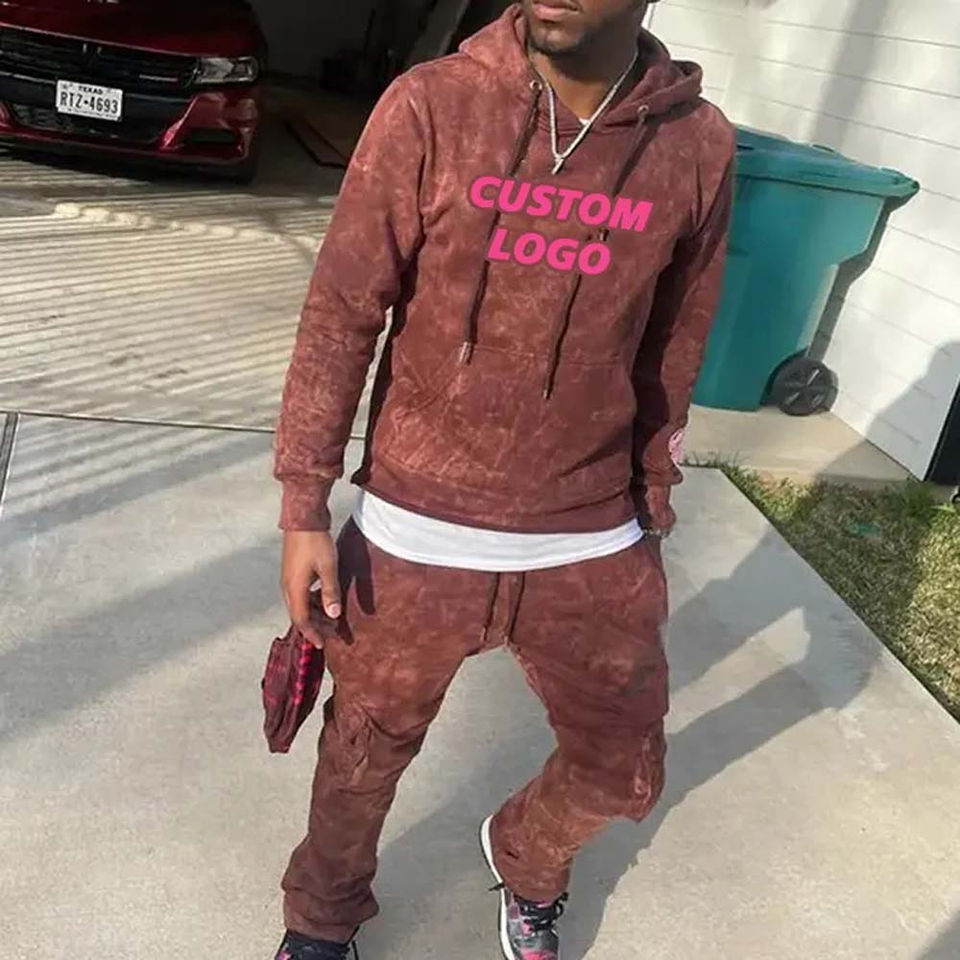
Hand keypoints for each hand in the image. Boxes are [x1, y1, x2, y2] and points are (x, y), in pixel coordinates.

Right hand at [281, 530, 340, 646]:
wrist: (303, 518)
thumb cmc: (315, 542)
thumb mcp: (328, 568)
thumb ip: (331, 592)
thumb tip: (334, 615)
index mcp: (294, 589)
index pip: (301, 620)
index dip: (312, 634)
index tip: (322, 644)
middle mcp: (287, 586)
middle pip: (299, 614)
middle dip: (315, 626)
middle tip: (332, 632)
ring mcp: (288, 578)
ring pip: (299, 604)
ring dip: (314, 613)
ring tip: (331, 618)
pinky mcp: (292, 571)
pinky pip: (300, 594)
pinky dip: (311, 601)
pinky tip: (324, 599)